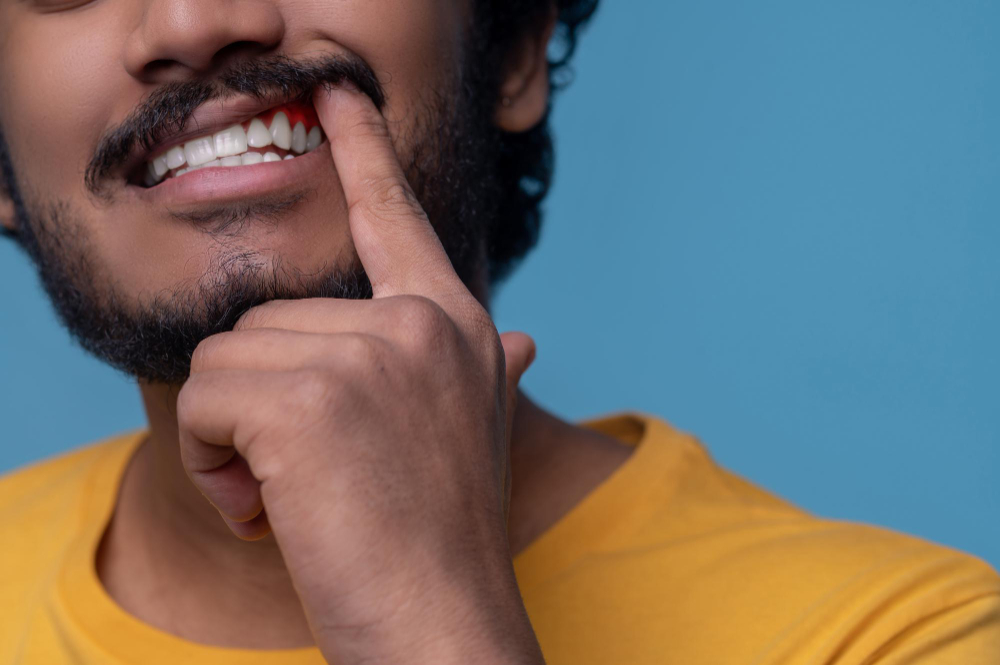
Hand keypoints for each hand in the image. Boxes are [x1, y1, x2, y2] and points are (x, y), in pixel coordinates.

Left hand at [175, 83, 543, 663]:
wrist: (444, 625)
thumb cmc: (442, 533)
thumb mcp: (468, 429)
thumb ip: (478, 366)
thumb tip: (521, 335)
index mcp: (449, 325)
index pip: (395, 218)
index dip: (365, 154)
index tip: (339, 92)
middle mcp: (417, 324)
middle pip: (267, 319)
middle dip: (260, 406)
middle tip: (308, 479)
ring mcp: (369, 355)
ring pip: (225, 362)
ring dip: (230, 440)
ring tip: (293, 497)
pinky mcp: (310, 401)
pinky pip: (202, 402)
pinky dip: (208, 462)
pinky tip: (267, 509)